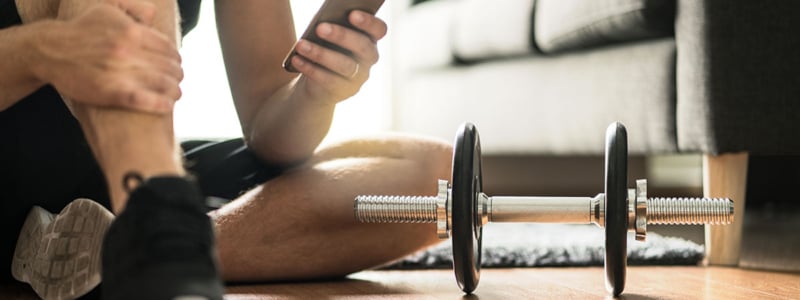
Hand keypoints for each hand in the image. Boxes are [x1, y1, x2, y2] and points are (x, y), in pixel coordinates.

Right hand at [34, 1, 181, 113]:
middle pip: (168, 67)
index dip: (176, 57)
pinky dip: (160, 104)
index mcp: (131, 31)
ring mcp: (120, 73)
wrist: (48, 50)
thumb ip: (134, 9)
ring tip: (175, 93)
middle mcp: (128, 51)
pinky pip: (145, 100)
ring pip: (161, 84)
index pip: (168, 48)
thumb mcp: (106, 8)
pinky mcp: (112, 93)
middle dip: (177, 74)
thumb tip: (154, 15)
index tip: (176, 63)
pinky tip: (167, 105)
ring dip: (174, 90)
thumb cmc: (80, 29)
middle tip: (178, 79)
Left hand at [288, 10, 387, 104]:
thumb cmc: (326, 47)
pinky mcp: (345, 91)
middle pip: (362, 47)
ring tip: (301, 45)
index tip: (352, 14)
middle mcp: (369, 58)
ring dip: (321, 54)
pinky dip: (311, 69)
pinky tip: (297, 59)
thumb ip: (334, 25)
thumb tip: (322, 20)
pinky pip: (329, 80)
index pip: (379, 29)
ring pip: (344, 65)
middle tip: (320, 27)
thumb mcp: (332, 35)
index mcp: (370, 38)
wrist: (319, 80)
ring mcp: (359, 76)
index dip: (369, 22)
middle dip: (341, 36)